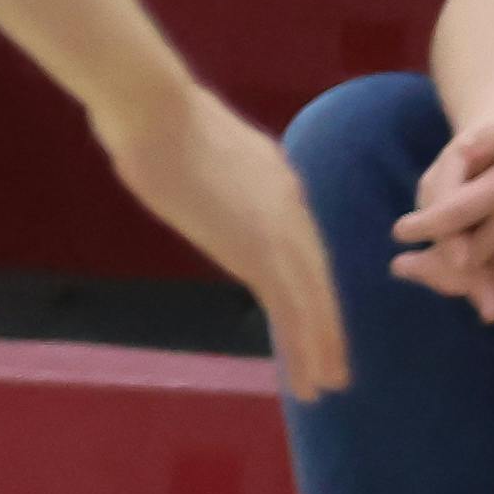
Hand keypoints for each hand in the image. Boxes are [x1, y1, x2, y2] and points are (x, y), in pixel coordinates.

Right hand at [96, 73, 352, 388]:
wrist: (157, 109)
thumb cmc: (156, 116)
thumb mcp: (195, 145)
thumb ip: (210, 172)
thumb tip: (198, 183)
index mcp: (277, 181)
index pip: (300, 244)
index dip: (308, 282)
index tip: (311, 311)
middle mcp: (290, 209)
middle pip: (317, 277)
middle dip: (327, 324)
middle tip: (337, 366)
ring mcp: (279, 231)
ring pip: (313, 300)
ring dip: (322, 345)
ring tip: (328, 384)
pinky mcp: (259, 253)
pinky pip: (293, 310)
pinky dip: (305, 346)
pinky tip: (308, 376)